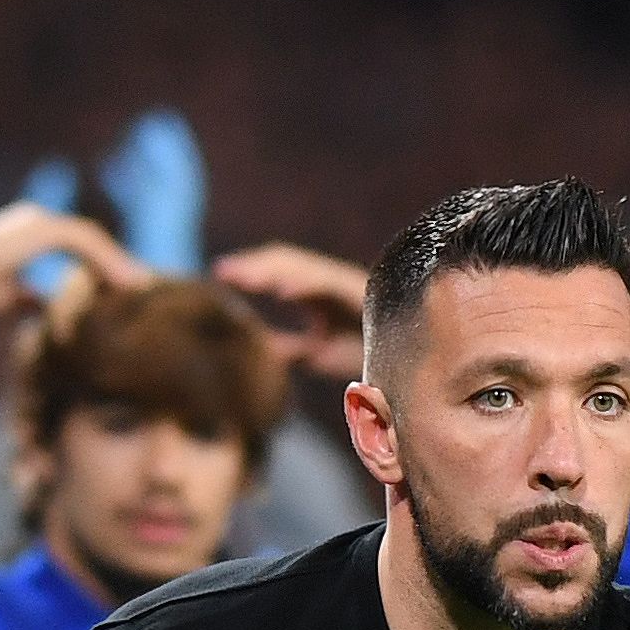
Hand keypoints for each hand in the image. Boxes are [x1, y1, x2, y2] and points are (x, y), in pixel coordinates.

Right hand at [0, 198, 147, 323]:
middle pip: (88, 240)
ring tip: (142, 289)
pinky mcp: (37, 230)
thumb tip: (48, 311)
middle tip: (145, 290)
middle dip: (116, 264)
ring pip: (89, 239)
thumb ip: (31, 299)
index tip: (127, 293)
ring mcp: (35, 221)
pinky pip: (82, 242)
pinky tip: (124, 284)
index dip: (103, 268)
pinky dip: (105, 262)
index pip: (77, 246)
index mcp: (26, 232)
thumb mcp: (6, 298)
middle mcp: (33, 219)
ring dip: (117, 264)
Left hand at [212, 241, 368, 375]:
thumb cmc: (368, 357)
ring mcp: (344, 283)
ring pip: (303, 266)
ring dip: (272, 269)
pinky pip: (328, 283)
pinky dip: (304, 284)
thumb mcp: (318, 354)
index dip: (251, 271)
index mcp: (317, 292)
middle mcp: (329, 281)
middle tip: (222, 271)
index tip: (219, 275)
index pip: (278, 271)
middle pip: (285, 261)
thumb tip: (259, 349)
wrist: (409, 367)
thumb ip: (290, 349)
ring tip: (244, 277)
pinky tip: (281, 290)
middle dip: (254, 264)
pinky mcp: (360, 292)